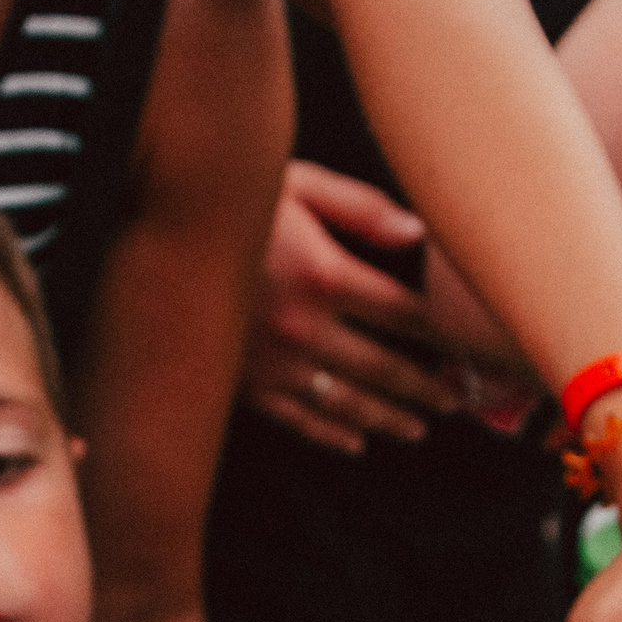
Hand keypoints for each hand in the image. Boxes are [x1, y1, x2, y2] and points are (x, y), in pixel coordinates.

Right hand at [241, 160, 462, 454]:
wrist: (147, 236)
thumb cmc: (226, 197)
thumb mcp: (293, 181)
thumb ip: (359, 208)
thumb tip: (417, 235)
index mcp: (321, 275)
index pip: (404, 315)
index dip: (445, 335)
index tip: (474, 349)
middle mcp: (301, 328)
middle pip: (383, 369)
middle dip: (425, 389)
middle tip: (458, 402)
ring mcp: (270, 363)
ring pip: (345, 403)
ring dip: (388, 418)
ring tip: (419, 427)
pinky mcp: (241, 384)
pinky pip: (296, 419)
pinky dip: (331, 433)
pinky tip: (357, 440)